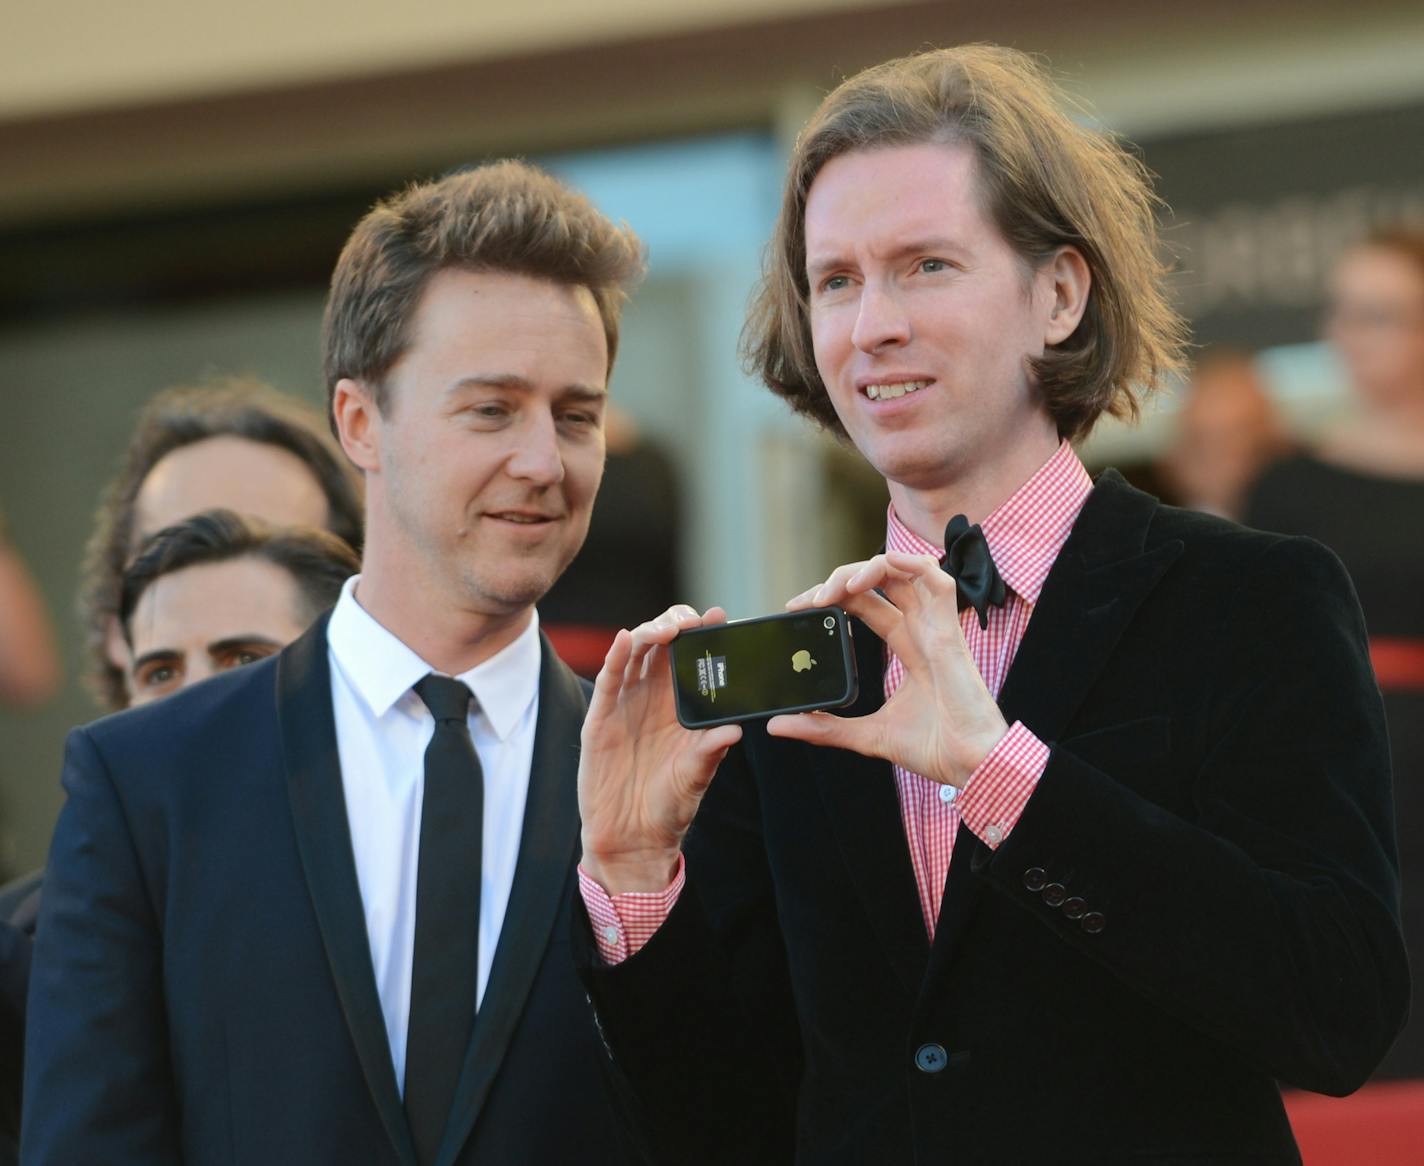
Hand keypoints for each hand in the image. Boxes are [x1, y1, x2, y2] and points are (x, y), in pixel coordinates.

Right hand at [578, 605, 742, 893]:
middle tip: (693, 622)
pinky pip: (608, 681)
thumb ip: (710, 751)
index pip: (693, 659)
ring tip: (668, 629)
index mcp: (682, 706)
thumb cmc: (670, 806)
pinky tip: (624, 638)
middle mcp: (654, 698)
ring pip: (635, 654)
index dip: (704, 635)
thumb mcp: (696, 777)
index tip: (721, 618)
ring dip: (649, 633)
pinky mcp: (600, 719)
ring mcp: (625, 705)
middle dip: (677, 624)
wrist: (634, 839)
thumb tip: (735, 729)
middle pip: (662, 645)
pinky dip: (614, 657)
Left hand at [768, 552, 1006, 786]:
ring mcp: (937, 625)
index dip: (833, 597)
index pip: (866, 604)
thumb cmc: (934, 748)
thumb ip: (824, 727)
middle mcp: (922, 629)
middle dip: (839, 580)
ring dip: (863, 568)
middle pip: (878, 582)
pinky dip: (902, 564)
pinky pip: (935, 577)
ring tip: (834, 590)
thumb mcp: (866, 734)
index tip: (798, 609)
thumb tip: (778, 725)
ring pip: (902, 570)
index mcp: (907, 646)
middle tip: (808, 600)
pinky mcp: (950, 629)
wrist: (971, 765)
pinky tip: (868, 578)